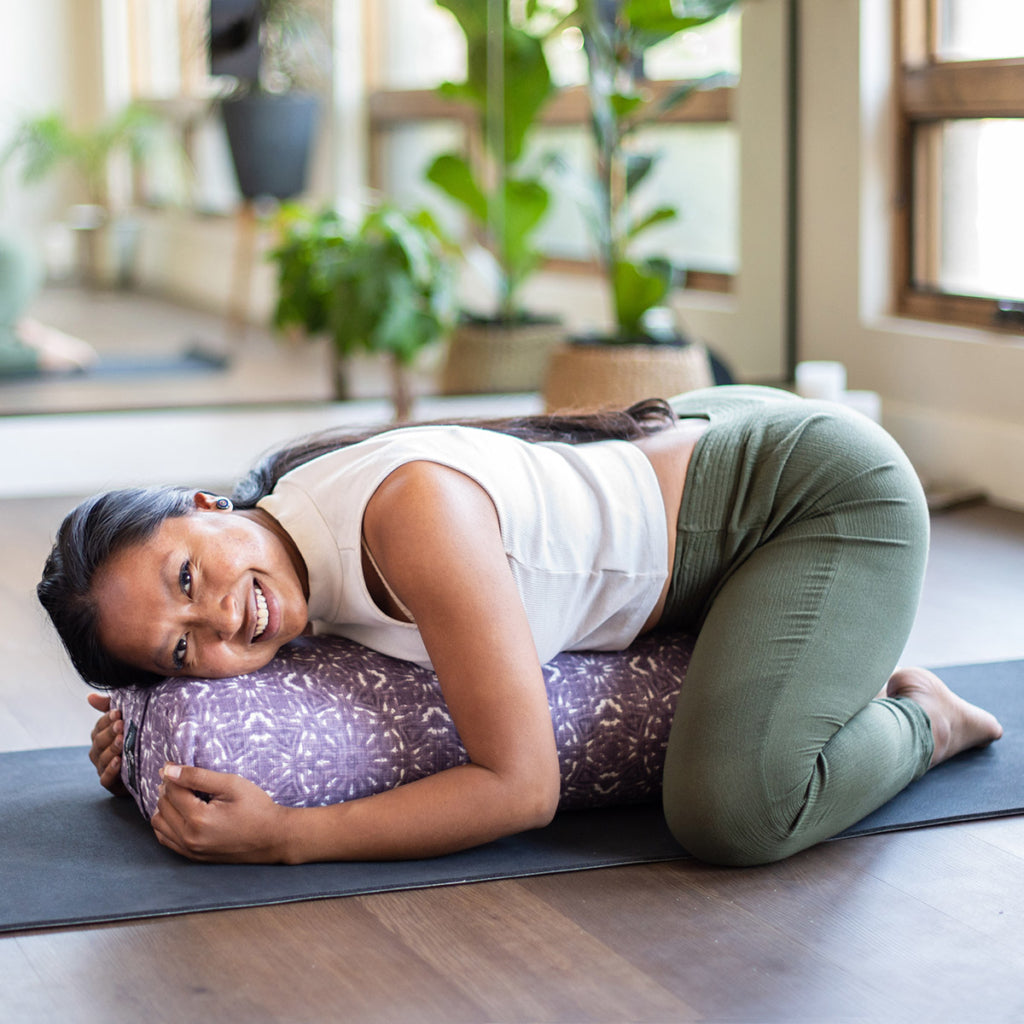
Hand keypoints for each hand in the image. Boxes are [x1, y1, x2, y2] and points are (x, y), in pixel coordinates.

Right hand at [87, 693, 128, 796]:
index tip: (118, 713)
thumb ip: (109, 708)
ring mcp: (102, 767)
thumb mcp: (128, 721)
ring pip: (102, 758)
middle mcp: (98, 751)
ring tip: (122, 742)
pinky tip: (118, 762)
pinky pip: (106, 778)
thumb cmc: (136, 740)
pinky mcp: (110, 783)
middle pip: (99, 741)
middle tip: (122, 725)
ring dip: (112, 749)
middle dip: (110, 732)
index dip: (107, 719)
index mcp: (101, 736)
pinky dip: (111, 770)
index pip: (99, 726)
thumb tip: (90, 696)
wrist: (149, 767)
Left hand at [151, 764, 291, 862]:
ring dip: (165, 806)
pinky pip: (165, 839)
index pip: (172, 791)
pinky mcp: (193, 857)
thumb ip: (198, 777)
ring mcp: (190, 850)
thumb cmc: (256, 808)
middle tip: (181, 778)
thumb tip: (168, 771)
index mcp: (198, 819)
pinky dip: (167, 823)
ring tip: (181, 795)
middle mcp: (189, 838)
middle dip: (168, 789)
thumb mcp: (231, 784)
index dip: (171, 775)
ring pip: (159, 824)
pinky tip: (180, 812)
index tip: (172, 765)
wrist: (273, 838)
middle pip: (163, 806)